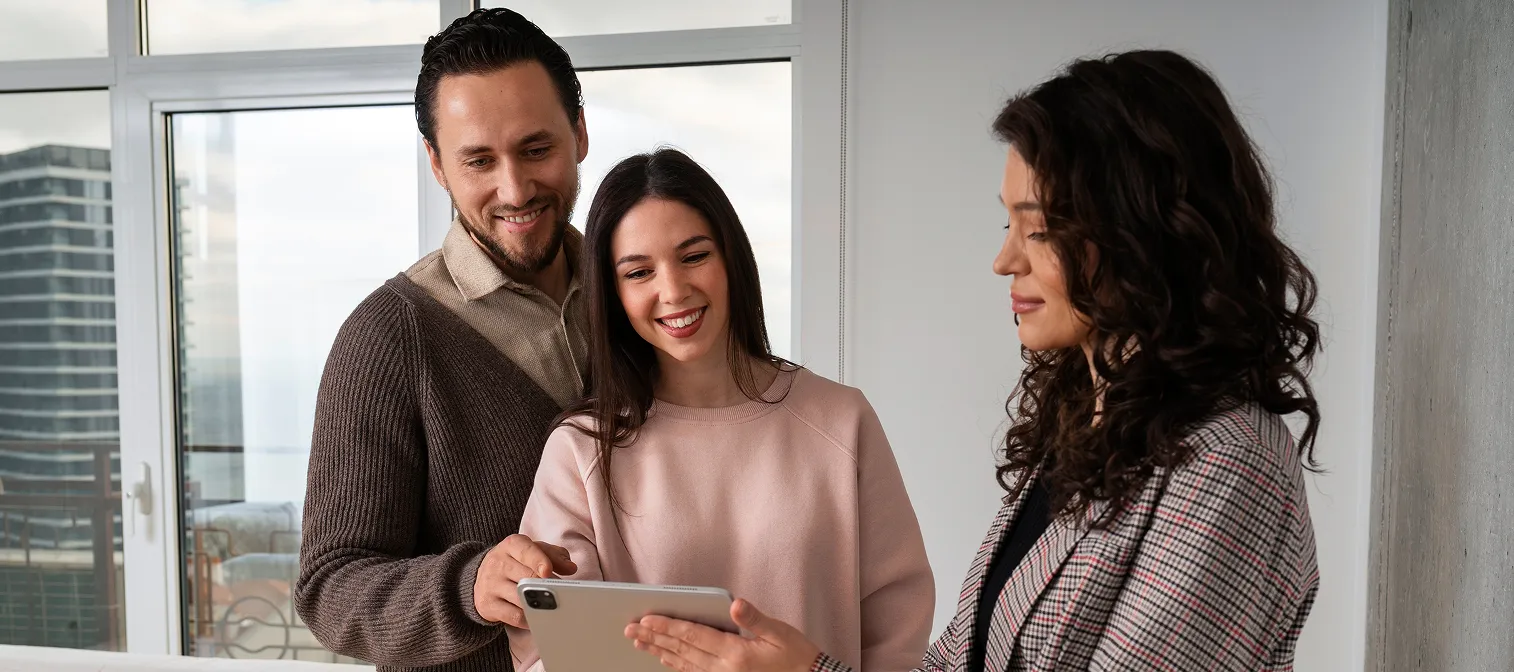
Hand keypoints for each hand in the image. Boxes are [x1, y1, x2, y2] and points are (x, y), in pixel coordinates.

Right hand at [472, 533, 575, 627]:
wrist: (481, 577)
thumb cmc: (515, 562)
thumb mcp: (533, 552)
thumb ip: (554, 555)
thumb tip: (570, 568)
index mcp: (512, 545)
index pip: (527, 551)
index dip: (539, 561)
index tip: (548, 571)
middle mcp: (498, 563)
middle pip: (527, 577)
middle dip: (548, 586)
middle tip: (564, 593)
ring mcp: (491, 585)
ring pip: (521, 598)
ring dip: (540, 604)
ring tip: (553, 606)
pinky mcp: (487, 605)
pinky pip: (514, 616)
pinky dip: (529, 619)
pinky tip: (538, 618)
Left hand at [624, 598, 821, 671]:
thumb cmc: (796, 657)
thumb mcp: (780, 633)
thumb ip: (754, 619)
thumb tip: (735, 604)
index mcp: (736, 653)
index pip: (693, 636)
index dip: (667, 626)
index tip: (646, 618)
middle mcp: (724, 670)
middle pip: (681, 651)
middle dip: (655, 638)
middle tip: (631, 629)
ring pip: (682, 665)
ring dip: (659, 652)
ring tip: (640, 643)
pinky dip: (675, 666)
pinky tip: (665, 659)